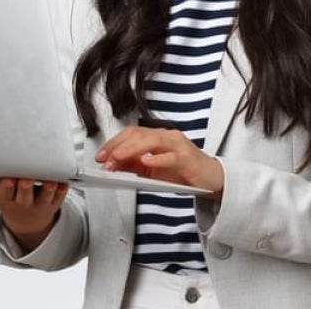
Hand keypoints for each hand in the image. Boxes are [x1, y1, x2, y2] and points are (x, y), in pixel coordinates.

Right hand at [0, 175, 68, 249]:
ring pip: (46, 194)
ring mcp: (40, 199)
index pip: (5, 191)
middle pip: (25, 192)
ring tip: (51, 179)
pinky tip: (65, 179)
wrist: (26, 218)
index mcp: (4, 196)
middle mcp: (22, 199)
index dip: (7, 186)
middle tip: (28, 176)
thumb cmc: (0, 197)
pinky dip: (64, 188)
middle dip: (26, 184)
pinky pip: (63, 193)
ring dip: (49, 187)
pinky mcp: (56, 198)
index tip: (8, 179)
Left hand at [95, 127, 223, 196]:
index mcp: (157, 137)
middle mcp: (167, 137)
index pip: (131, 133)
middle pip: (138, 135)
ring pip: (151, 141)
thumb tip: (112, 164)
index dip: (113, 143)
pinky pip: (170, 156)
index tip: (100, 156)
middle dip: (118, 147)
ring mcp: (178, 145)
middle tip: (105, 160)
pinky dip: (157, 158)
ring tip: (117, 158)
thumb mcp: (153, 169)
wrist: (210, 178)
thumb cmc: (182, 171)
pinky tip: (145, 162)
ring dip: (131, 150)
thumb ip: (134, 165)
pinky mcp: (187, 158)